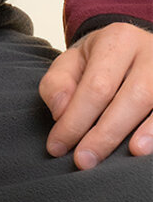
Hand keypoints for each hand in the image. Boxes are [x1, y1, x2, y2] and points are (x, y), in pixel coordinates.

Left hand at [39, 21, 152, 169]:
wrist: (134, 49)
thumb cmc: (99, 62)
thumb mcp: (72, 61)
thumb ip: (58, 83)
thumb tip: (61, 112)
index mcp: (118, 40)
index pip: (97, 85)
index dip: (76, 120)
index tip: (57, 146)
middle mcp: (150, 53)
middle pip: (133, 96)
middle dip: (106, 133)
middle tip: (83, 160)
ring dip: (146, 133)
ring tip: (127, 154)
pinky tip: (147, 149)